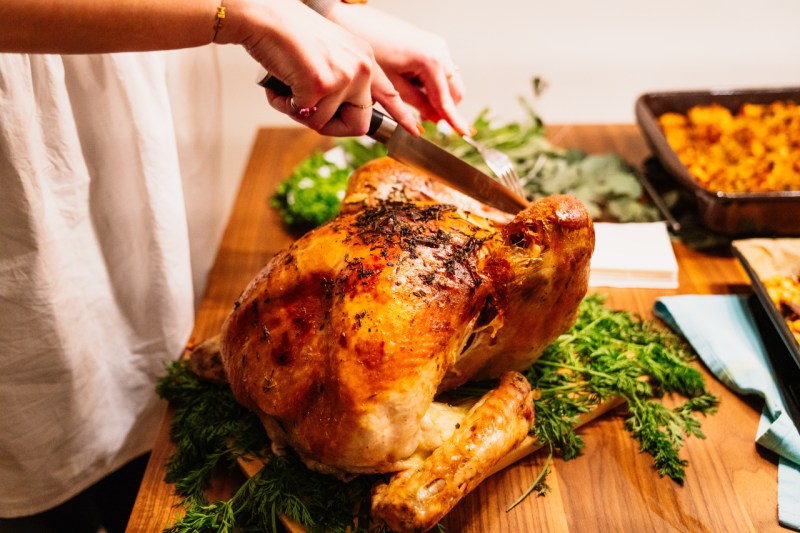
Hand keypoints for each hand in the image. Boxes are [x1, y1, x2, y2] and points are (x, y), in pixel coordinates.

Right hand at [219, 0, 417, 135]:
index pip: (389, 93)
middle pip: (358, 124)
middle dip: (328, 125)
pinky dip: (285, 105)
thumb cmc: (287, 36)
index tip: (414, 129)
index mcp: (365, 59)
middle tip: (305, 109)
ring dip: (299, 111)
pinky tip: (280, 83)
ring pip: (324, 123)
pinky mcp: (323, 84)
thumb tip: (336, 114)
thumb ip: (341, 81)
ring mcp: (345, 76)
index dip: (400, 115)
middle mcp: (361, 67)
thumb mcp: (329, 56)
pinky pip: (305, 116)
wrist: (264, 17)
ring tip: (287, 85)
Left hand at [327, 4, 471, 135]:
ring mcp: (437, 46)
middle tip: (426, 120)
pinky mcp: (431, 45)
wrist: (356, 23)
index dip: (454, 120)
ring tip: (417, 105)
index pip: (446, 99)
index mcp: (431, 61)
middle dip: (444, 109)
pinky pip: (440, 71)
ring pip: (449, 82)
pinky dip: (433, 85)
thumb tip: (433, 118)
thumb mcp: (392, 84)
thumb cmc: (370, 49)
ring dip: (438, 97)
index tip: (464, 133)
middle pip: (454, 91)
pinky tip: (415, 89)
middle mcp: (439, 51)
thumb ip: (417, 103)